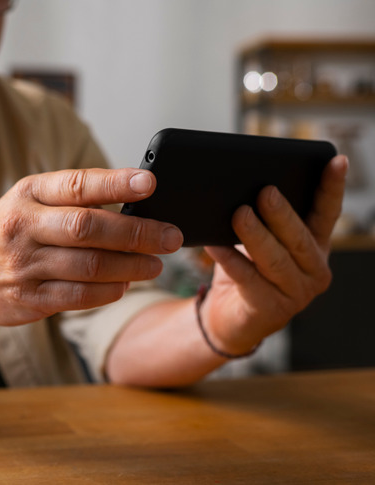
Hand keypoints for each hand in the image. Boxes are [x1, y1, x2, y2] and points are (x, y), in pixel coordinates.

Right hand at [0, 168, 183, 325]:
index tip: (150, 183)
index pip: (77, 184)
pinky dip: (108, 291)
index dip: (115, 183)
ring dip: (130, 266)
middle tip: (171, 236)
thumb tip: (133, 200)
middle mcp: (23, 226)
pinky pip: (78, 295)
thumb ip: (71, 199)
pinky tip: (125, 285)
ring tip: (155, 264)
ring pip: (89, 265)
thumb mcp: (27, 203)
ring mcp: (24, 265)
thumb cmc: (7, 233)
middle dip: (137, 232)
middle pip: (89, 228)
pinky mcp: (29, 298)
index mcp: (26, 194)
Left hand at [201, 155, 348, 353]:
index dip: (332, 187)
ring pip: (275, 259)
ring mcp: (297, 293)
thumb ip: (260, 218)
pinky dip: (230, 259)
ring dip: (255, 235)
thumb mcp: (256, 241)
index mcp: (314, 246)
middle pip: (298, 237)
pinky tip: (214, 244)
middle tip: (265, 191)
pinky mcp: (271, 309)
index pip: (327, 212)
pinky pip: (248, 278)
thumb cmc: (243, 270)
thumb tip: (241, 185)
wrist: (226, 316)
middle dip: (282, 213)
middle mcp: (313, 269)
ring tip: (239, 214)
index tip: (337, 161)